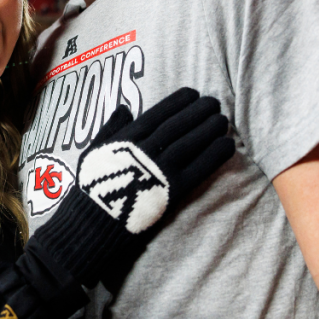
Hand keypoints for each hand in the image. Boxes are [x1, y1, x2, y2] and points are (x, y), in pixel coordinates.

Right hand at [76, 87, 232, 233]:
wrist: (93, 225)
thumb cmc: (91, 188)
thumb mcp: (93, 152)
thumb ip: (111, 129)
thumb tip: (125, 108)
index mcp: (126, 140)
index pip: (157, 114)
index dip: (177, 102)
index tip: (192, 93)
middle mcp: (145, 151)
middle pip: (177, 126)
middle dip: (197, 112)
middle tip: (214, 102)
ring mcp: (160, 171)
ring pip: (189, 143)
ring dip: (209, 130)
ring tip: (223, 120)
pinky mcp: (172, 192)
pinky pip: (197, 169)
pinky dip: (214, 156)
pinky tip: (227, 145)